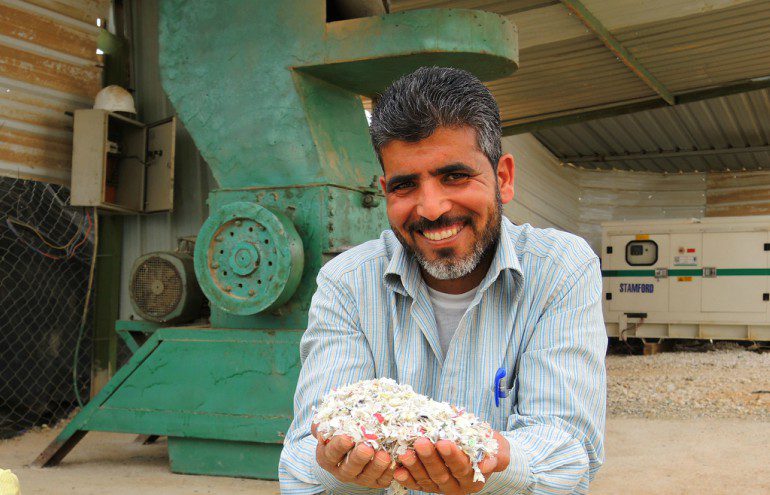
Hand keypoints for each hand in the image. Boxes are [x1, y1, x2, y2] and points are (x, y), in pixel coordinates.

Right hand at [312, 423, 393, 488]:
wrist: (353, 442)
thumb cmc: (340, 429)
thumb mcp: (330, 424)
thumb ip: (324, 422)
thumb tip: (322, 422)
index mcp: (328, 457)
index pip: (330, 453)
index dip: (338, 446)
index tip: (347, 437)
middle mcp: (342, 470)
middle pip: (349, 468)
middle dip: (358, 458)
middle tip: (367, 448)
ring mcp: (359, 477)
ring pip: (367, 476)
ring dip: (376, 467)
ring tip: (384, 455)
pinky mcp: (374, 481)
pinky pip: (382, 480)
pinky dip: (389, 473)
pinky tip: (395, 463)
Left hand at [393, 431, 510, 493]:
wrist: (476, 449)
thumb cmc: (486, 445)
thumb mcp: (497, 448)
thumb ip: (495, 456)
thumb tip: (487, 464)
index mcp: (474, 478)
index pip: (462, 468)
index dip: (453, 457)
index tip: (444, 442)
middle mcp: (456, 486)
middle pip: (441, 474)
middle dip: (430, 459)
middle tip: (421, 442)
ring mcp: (439, 487)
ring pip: (426, 480)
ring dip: (414, 467)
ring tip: (405, 453)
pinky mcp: (426, 485)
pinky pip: (415, 484)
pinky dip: (406, 478)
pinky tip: (398, 470)